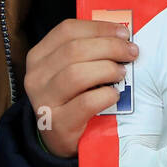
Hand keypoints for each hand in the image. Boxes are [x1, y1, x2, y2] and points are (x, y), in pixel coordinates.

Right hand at [24, 18, 140, 157]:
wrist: (59, 138)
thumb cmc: (71, 97)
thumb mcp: (69, 69)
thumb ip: (87, 50)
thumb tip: (121, 35)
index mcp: (39, 56)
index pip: (67, 30)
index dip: (99, 28)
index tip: (124, 33)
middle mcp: (36, 76)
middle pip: (74, 50)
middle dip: (109, 47)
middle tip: (131, 52)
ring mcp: (44, 101)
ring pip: (76, 74)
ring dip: (107, 70)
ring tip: (122, 74)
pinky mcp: (57, 124)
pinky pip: (85, 103)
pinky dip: (105, 96)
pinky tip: (115, 95)